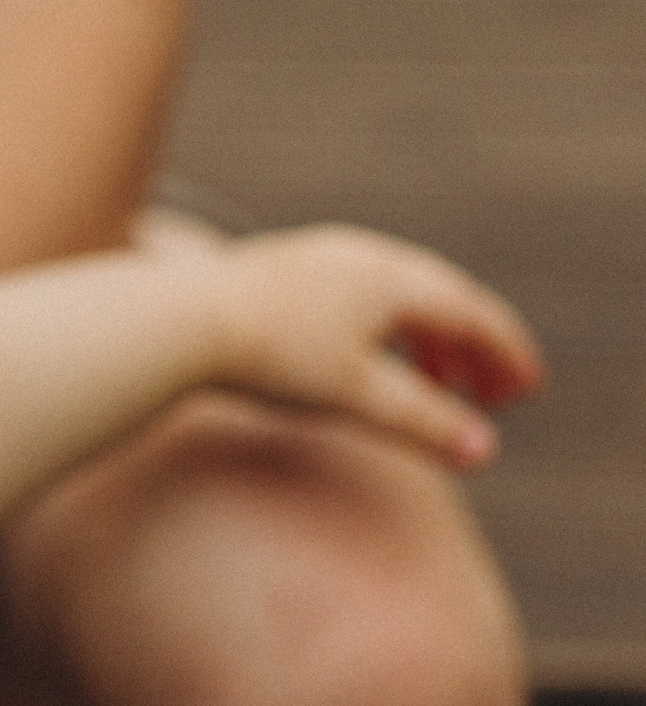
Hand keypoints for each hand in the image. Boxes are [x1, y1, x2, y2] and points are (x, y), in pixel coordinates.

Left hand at [208, 225, 542, 467]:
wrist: (177, 322)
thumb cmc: (270, 357)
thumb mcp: (355, 397)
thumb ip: (422, 422)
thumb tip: (484, 451)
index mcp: (391, 278)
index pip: (471, 311)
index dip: (506, 352)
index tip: (528, 389)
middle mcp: (361, 255)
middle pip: (440, 295)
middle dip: (475, 346)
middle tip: (495, 393)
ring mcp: (319, 256)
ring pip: (397, 292)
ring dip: (430, 337)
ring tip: (436, 384)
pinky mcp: (282, 270)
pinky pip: (358, 294)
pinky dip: (385, 329)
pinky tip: (368, 361)